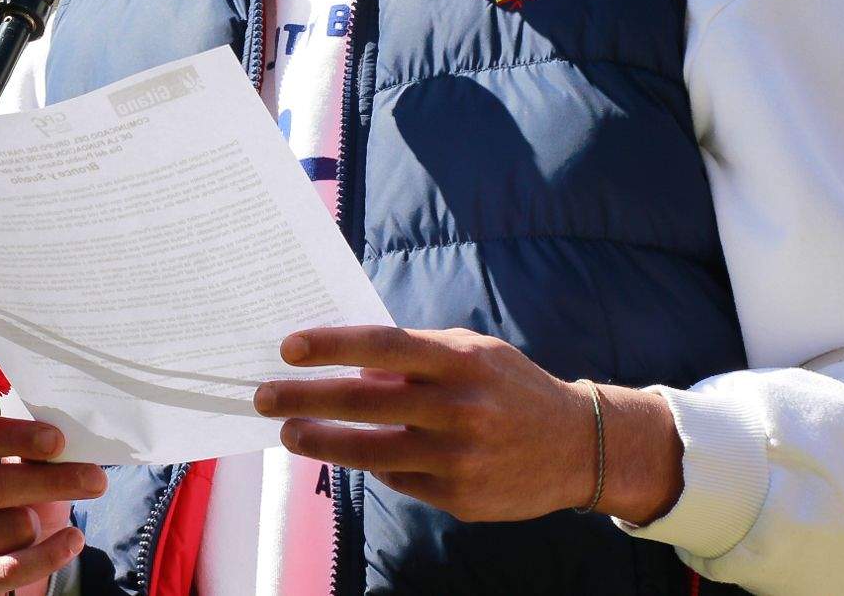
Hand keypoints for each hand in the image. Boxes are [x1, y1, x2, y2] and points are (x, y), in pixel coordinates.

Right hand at [0, 413, 104, 595]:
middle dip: (52, 480)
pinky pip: (12, 570)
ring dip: (41, 523)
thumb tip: (63, 439)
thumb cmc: (10, 496)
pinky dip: (50, 555)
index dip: (15, 436)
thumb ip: (29, 449)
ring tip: (42, 521)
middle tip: (96, 479)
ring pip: (11, 528)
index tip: (58, 441)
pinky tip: (71, 541)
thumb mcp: (17, 465)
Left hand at [253, 326, 682, 524]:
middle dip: (305, 399)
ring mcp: (460, 459)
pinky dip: (373, 466)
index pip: (383, 346)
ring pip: (371, 453)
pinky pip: (399, 481)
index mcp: (461, 362)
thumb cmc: (510, 388)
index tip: (288, 347)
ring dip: (321, 442)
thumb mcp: (472, 353)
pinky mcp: (460, 498)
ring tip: (289, 431)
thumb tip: (351, 365)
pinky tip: (355, 454)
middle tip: (263, 396)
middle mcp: (460, 410)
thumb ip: (416, 355)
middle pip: (365, 403)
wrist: (579, 447)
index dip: (332, 346)